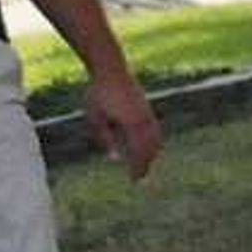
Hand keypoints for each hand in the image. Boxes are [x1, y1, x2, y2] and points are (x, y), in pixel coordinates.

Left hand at [82, 67, 162, 181]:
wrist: (111, 71)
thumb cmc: (98, 95)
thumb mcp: (94, 118)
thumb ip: (104, 138)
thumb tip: (113, 158)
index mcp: (131, 123)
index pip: (138, 151)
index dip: (136, 167)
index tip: (133, 180)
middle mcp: (143, 119)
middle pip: (150, 147)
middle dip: (146, 164)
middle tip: (139, 179)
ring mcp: (148, 113)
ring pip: (156, 139)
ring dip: (152, 154)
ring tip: (145, 167)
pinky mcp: (148, 109)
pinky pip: (156, 130)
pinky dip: (154, 142)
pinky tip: (150, 149)